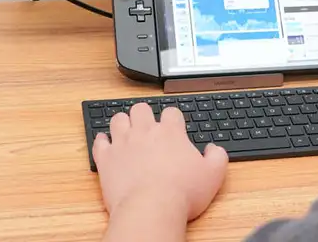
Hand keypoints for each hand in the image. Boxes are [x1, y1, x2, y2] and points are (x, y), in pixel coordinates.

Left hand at [93, 103, 228, 221]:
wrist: (151, 208)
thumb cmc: (182, 193)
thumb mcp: (213, 175)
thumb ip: (217, 157)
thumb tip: (214, 150)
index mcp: (170, 132)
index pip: (171, 112)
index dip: (173, 119)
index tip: (174, 128)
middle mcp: (145, 132)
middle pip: (141, 108)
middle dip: (144, 114)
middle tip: (147, 127)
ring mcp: (123, 143)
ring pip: (118, 119)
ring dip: (123, 123)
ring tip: (127, 131)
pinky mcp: (106, 158)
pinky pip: (99, 142)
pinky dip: (102, 141)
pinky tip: (106, 143)